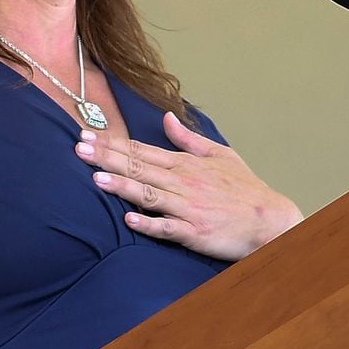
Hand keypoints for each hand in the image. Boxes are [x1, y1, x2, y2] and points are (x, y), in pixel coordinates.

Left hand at [76, 111, 303, 260]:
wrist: (270, 220)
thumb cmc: (245, 189)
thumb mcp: (221, 155)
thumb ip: (189, 138)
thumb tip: (166, 117)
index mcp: (186, 164)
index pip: (142, 151)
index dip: (112, 143)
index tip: (85, 135)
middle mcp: (184, 183)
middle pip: (139, 168)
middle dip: (107, 158)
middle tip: (78, 149)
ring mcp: (189, 208)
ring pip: (149, 195)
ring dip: (123, 187)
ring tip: (97, 179)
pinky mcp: (195, 232)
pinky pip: (168, 228)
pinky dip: (149, 224)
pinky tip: (129, 219)